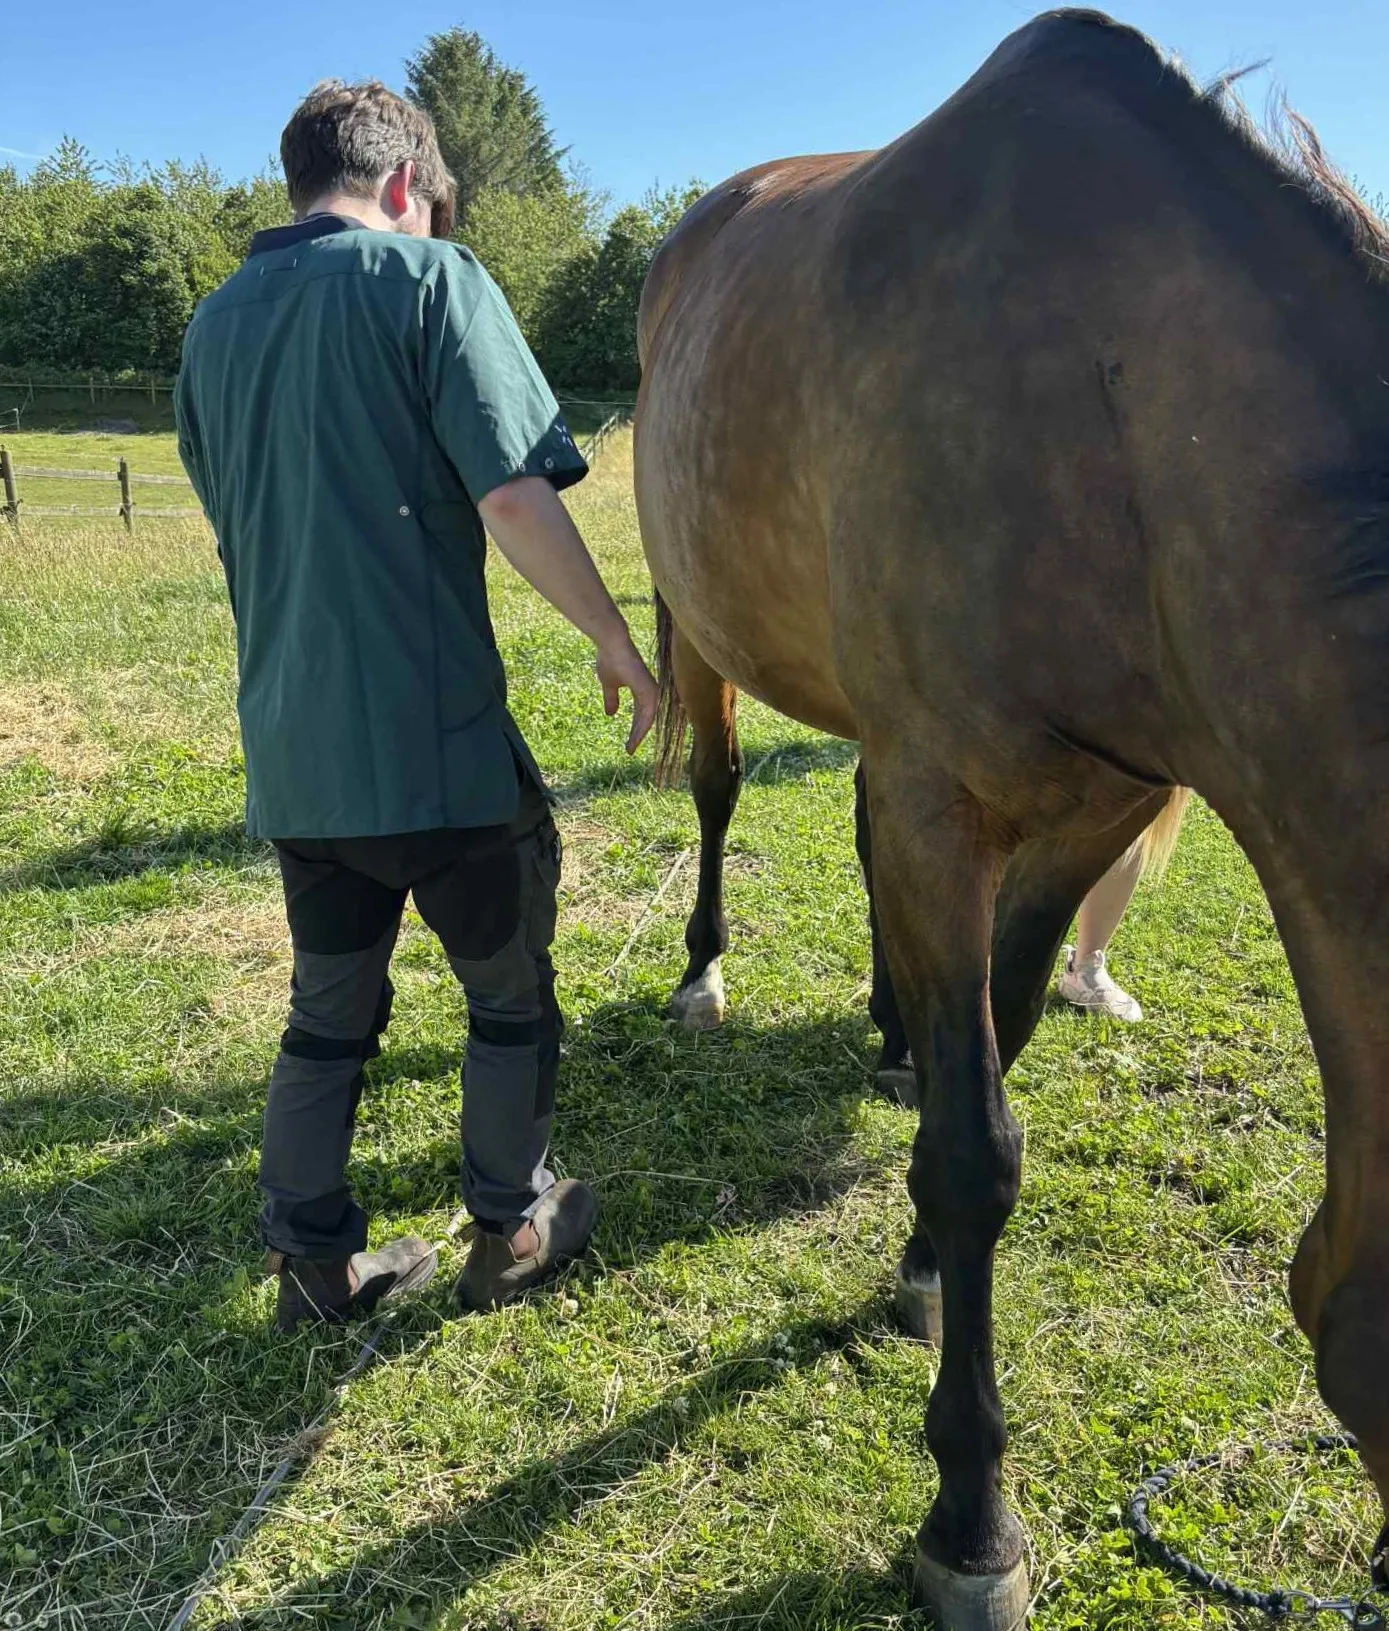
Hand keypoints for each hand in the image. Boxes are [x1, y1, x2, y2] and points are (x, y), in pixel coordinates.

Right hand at [596, 632, 659, 753]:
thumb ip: (612, 699)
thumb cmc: (610, 660)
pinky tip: (634, 738)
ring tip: (630, 748)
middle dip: (638, 735)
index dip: (636, 729)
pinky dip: (641, 728)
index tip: (628, 744)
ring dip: (639, 734)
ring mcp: (652, 690)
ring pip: (648, 719)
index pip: (642, 714)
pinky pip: (648, 715)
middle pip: (647, 719)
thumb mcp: (609, 685)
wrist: (611, 645)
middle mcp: (650, 691)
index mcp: (643, 689)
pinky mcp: (650, 690)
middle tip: (630, 750)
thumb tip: (610, 714)